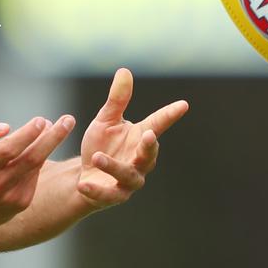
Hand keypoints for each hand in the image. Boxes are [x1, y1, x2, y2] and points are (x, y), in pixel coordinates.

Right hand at [0, 113, 75, 231]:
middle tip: (68, 121)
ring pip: (36, 167)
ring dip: (49, 146)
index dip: (27, 134)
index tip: (41, 120)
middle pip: (31, 158)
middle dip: (53, 138)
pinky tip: (39, 149)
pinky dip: (39, 161)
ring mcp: (11, 196)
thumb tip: (6, 127)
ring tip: (59, 128)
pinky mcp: (21, 203)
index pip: (9, 149)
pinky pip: (34, 177)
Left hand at [77, 68, 188, 207]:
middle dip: (150, 146)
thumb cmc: (101, 145)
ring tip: (97, 157)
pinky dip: (96, 190)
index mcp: (139, 138)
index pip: (158, 124)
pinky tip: (83, 184)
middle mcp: (140, 160)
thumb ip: (116, 100)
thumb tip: (124, 71)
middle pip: (149, 155)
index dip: (170, 115)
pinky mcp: (114, 196)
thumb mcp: (105, 121)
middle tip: (148, 135)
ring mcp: (129, 180)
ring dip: (114, 166)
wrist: (85, 174)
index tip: (183, 104)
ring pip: (129, 175)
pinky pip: (108, 195)